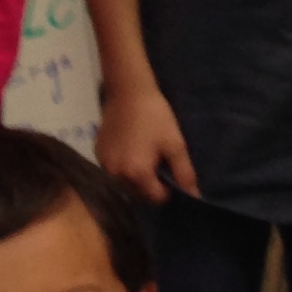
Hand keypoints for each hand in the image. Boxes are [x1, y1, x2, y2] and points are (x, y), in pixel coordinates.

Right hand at [97, 77, 199, 202]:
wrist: (128, 92)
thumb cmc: (156, 117)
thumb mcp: (175, 144)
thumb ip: (184, 173)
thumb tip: (194, 197)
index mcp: (137, 174)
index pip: (156, 198)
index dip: (167, 188)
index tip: (169, 168)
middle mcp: (116, 175)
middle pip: (139, 193)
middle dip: (150, 183)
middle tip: (157, 159)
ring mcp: (104, 165)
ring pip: (125, 183)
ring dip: (136, 176)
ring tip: (143, 152)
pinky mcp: (97, 154)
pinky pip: (114, 170)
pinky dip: (123, 166)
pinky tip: (129, 147)